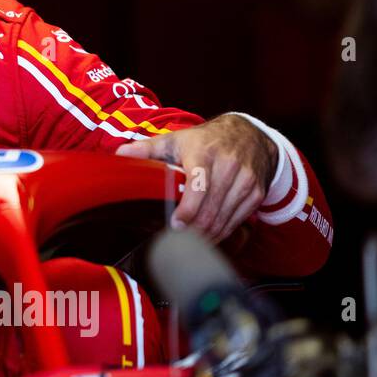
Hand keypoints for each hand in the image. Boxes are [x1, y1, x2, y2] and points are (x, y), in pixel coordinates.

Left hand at [116, 114, 277, 242]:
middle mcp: (229, 166)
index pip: (199, 185)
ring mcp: (245, 181)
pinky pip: (236, 221)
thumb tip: (120, 154)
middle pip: (211, 208)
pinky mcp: (256, 193)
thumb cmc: (205, 141)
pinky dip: (221, 232)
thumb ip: (147, 149)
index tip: (176, 225)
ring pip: (224, 218)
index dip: (188, 209)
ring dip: (206, 235)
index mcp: (204, 153)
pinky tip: (207, 235)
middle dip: (193, 229)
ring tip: (189, 241)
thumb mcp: (175, 140)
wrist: (249, 135)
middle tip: (176, 239)